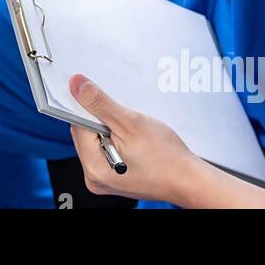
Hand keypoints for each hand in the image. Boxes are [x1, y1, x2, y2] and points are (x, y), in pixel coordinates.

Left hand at [67, 73, 200, 204]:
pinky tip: (131, 140)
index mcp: (93, 167)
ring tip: (131, 132)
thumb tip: (76, 85)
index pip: (77, 124)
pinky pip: (104, 150)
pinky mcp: (111, 177)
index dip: (88, 107)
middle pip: (84, 133)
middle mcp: (93, 177)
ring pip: (94, 140)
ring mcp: (102, 179)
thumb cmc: (166, 157)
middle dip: (100, 120)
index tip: (99, 96)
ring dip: (108, 129)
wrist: (188, 180)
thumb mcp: (130, 122)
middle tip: (124, 118)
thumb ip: (100, 103)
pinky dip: (114, 139)